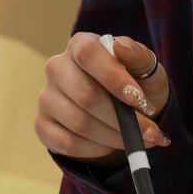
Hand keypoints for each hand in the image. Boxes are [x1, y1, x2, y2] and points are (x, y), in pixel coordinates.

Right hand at [34, 31, 171, 165]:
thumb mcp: (146, 69)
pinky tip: (111, 144)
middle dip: (121, 118)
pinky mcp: (43, 125)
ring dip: (114, 136)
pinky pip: (68, 144)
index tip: (139, 99)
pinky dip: (96, 149)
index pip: (88, 54)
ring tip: (136, 139)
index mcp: (82, 44)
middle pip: (84, 94)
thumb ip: (138, 56)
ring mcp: (47, 97)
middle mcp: (57, 67)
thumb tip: (120, 45)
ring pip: (79, 123)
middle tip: (149, 131)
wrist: (126, 111)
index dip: (113, 77)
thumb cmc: (137, 83)